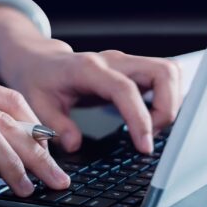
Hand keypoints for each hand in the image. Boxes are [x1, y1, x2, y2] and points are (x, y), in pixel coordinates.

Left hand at [0, 40, 181, 153]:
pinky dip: (167, 99)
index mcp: (89, 68)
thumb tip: (75, 144)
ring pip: (169, 72)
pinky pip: (164, 78)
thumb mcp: (36, 104)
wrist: (38, 61)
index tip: (144, 146)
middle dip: (167, 108)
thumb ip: (56, 125)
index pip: (126, 89)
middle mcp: (113, 61)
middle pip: (162, 72)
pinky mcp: (133, 70)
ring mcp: (126, 63)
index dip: (140, 118)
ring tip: (150, 129)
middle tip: (150, 137)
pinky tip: (150, 119)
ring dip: (170, 103)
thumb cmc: (38, 80)